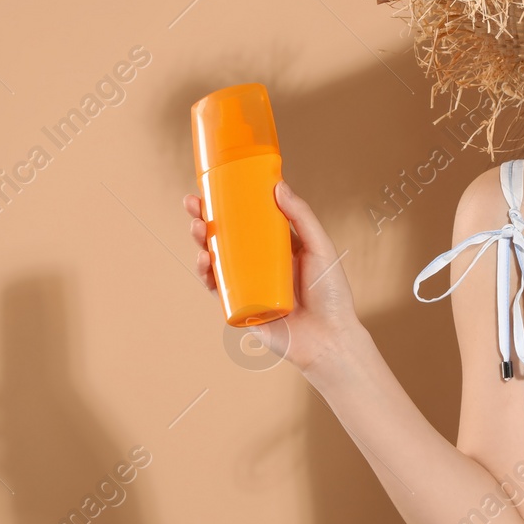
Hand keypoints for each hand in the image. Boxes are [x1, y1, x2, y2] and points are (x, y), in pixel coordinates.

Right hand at [182, 180, 363, 374]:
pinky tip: (203, 259)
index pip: (248, 221)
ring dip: (200, 243)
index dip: (229, 205)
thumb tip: (279, 185)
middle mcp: (258, 266)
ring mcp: (247, 287)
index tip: (213, 187)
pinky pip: (217, 289)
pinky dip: (206, 274)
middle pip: (225, 238)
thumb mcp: (320, 248)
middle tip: (192, 203)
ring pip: (216, 261)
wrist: (330, 339)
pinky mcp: (240, 308)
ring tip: (197, 228)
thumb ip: (302, 216)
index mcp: (277, 248)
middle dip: (204, 219)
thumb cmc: (331, 294)